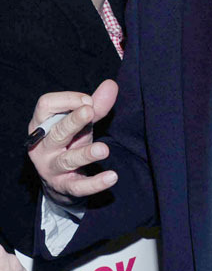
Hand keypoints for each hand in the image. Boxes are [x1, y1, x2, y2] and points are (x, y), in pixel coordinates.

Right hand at [28, 79, 118, 203]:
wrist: (61, 180)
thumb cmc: (70, 142)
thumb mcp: (81, 123)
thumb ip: (96, 105)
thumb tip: (112, 84)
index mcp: (41, 124)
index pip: (46, 105)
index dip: (68, 99)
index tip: (89, 102)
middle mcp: (42, 146)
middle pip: (56, 132)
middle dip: (72, 121)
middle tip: (90, 112)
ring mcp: (51, 168)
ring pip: (67, 160)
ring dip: (86, 153)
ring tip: (104, 149)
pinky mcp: (64, 187)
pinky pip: (79, 186)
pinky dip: (95, 183)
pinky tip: (112, 177)